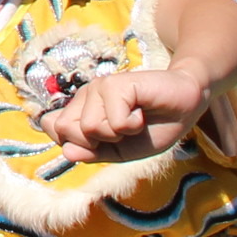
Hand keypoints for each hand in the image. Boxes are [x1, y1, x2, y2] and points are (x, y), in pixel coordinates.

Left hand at [42, 63, 210, 162]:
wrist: (183, 108)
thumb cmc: (150, 129)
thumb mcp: (118, 151)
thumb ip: (90, 152)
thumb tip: (67, 151)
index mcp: (79, 110)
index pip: (54, 130)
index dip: (79, 145)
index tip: (105, 140)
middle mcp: (84, 96)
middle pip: (67, 132)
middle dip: (97, 142)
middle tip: (121, 130)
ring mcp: (98, 87)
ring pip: (90, 128)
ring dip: (118, 134)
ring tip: (133, 119)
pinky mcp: (115, 84)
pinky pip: (115, 122)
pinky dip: (133, 125)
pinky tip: (141, 112)